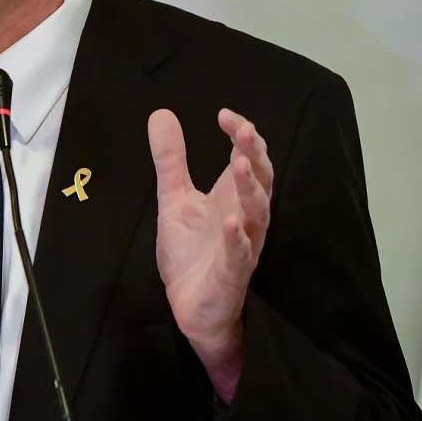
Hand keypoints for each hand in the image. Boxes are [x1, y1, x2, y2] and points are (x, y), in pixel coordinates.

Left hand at [147, 108, 273, 401]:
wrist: (190, 307)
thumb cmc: (192, 253)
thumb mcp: (175, 199)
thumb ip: (171, 160)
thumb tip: (160, 113)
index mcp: (233, 196)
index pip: (248, 157)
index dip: (243, 135)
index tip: (224, 115)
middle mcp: (245, 217)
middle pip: (261, 180)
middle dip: (254, 155)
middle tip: (244, 131)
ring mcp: (243, 245)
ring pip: (257, 213)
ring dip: (249, 188)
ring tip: (239, 164)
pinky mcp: (232, 273)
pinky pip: (240, 254)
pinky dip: (237, 237)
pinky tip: (232, 221)